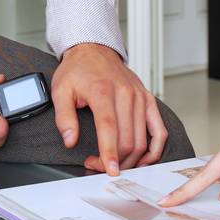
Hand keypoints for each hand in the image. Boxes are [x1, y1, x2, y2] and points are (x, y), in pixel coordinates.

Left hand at [53, 42, 166, 175]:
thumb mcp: (60, 90)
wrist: (94, 50)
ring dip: (130, 159)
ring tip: (114, 163)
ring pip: (142, 139)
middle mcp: (125, 94)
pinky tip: (144, 159)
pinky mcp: (148, 100)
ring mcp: (139, 97)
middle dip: (115, 160)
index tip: (109, 169)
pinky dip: (155, 149)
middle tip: (97, 165)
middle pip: (128, 138)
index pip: (109, 127)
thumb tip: (70, 140)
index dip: (110, 152)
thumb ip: (64, 117)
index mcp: (103, 91)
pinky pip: (159, 130)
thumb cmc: (78, 70)